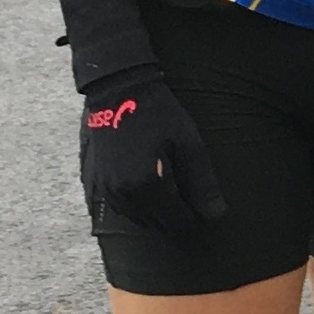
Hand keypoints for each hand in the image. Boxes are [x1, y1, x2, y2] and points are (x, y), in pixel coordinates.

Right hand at [79, 68, 226, 236]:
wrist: (119, 92)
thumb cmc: (159, 115)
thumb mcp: (189, 145)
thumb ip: (202, 183)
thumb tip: (217, 214)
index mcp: (148, 184)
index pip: (176, 219)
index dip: (194, 217)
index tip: (204, 209)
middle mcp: (123, 192)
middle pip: (156, 222)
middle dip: (176, 218)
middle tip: (192, 204)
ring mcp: (106, 188)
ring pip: (137, 218)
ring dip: (157, 214)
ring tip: (175, 198)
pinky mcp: (96, 181)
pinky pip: (120, 208)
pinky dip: (138, 207)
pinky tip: (151, 192)